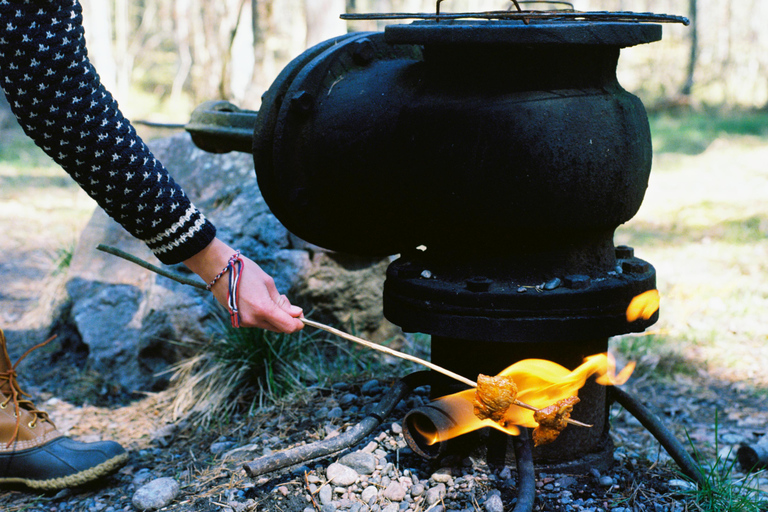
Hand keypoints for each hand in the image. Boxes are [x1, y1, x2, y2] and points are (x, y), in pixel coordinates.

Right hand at [184, 238, 303, 332]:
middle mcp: (253, 319)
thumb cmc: (245, 271)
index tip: (301, 316)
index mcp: (263, 308)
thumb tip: (297, 313)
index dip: (298, 323)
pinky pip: (258, 322)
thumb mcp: (268, 283)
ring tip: (270, 297)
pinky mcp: (238, 320)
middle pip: (279, 328)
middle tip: (285, 301)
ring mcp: (244, 322)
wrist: (217, 268)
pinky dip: (264, 315)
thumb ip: (282, 302)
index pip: (288, 326)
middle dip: (287, 318)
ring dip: (275, 316)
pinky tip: (260, 301)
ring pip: (268, 326)